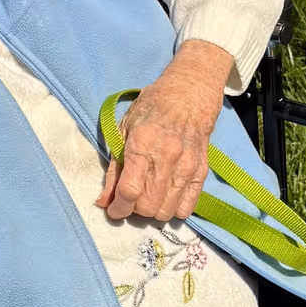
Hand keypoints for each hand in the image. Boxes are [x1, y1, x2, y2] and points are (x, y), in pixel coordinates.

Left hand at [98, 40, 232, 223]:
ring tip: (148, 196)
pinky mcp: (201, 172)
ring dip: (152, 211)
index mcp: (142, 145)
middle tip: (131, 198)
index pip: (129, 191)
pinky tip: (166, 197)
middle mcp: (166, 158)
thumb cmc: (151, 110)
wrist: (188, 95)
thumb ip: (114, 170)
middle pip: (148, 206)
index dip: (118, 209)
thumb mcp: (123, 132)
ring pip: (166, 211)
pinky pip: (187, 207)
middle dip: (134, 209)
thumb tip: (104, 202)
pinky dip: (173, 209)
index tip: (113, 211)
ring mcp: (187, 166)